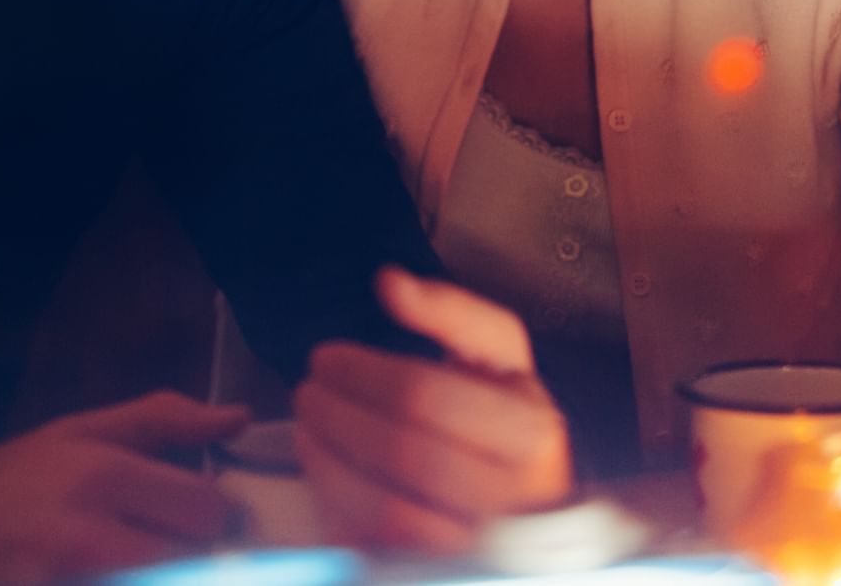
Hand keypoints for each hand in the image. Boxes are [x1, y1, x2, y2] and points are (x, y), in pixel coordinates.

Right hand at [0, 390, 248, 584]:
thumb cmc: (5, 482)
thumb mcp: (76, 432)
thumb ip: (161, 420)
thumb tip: (239, 418)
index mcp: (101, 473)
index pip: (207, 508)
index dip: (213, 520)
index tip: (195, 523)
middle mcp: (84, 533)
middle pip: (191, 563)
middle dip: (192, 561)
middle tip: (160, 548)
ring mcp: (63, 580)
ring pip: (160, 579)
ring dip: (161, 573)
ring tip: (133, 559)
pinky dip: (125, 583)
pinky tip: (106, 572)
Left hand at [293, 267, 572, 553]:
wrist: (531, 499)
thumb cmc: (507, 418)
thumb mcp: (500, 352)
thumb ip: (451, 310)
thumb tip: (391, 284)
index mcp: (531, 432)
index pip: (427, 396)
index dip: (364, 373)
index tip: (328, 356)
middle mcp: (511, 497)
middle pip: (403, 452)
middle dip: (338, 415)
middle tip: (309, 389)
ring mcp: (475, 546)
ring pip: (385, 509)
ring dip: (328, 460)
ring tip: (309, 425)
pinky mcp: (437, 573)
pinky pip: (372, 545)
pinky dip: (336, 504)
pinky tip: (323, 467)